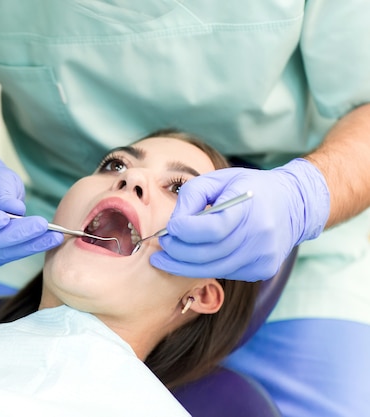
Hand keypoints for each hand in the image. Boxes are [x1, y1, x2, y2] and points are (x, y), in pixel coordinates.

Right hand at [0, 154, 62, 266]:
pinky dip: (28, 248)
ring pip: (0, 252)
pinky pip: (8, 255)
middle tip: (41, 226)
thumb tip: (16, 210)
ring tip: (53, 236)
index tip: (5, 218)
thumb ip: (1, 194)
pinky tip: (48, 241)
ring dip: (28, 245)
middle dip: (16, 234)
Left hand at [150, 158, 329, 280]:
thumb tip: (173, 225)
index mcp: (250, 208)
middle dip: (177, 253)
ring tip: (165, 258)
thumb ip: (191, 197)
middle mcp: (260, 236)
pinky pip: (224, 272)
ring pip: (213, 269)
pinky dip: (204, 267)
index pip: (212, 229)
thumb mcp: (218, 180)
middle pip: (208, 254)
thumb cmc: (249, 188)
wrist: (294, 204)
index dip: (185, 231)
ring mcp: (263, 257)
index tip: (169, 229)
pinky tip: (193, 259)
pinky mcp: (262, 270)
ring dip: (183, 266)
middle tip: (160, 247)